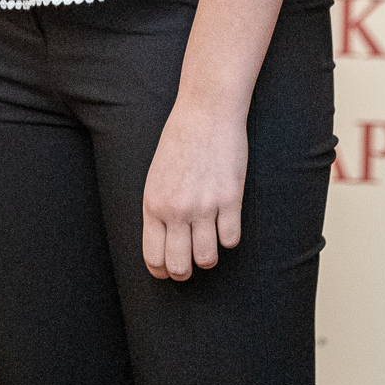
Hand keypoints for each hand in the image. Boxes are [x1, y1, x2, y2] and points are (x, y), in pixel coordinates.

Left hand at [142, 100, 246, 280]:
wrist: (206, 112)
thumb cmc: (180, 142)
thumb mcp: (157, 177)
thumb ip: (159, 211)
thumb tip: (165, 246)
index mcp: (153, 205)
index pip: (154, 258)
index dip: (163, 271)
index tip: (170, 270)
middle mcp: (176, 210)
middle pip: (180, 267)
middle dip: (186, 271)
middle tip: (191, 261)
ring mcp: (204, 206)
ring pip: (207, 259)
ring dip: (209, 255)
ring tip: (210, 240)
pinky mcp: (230, 199)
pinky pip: (231, 239)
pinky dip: (229, 236)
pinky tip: (226, 220)